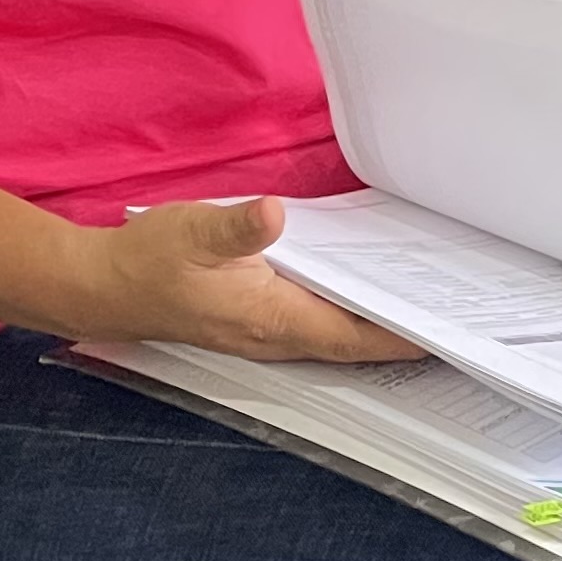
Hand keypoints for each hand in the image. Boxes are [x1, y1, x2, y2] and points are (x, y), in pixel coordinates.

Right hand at [79, 198, 421, 363]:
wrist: (103, 286)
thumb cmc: (148, 261)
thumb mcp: (192, 231)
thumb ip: (236, 229)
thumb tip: (272, 216)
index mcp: (273, 319)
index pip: (357, 336)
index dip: (405, 336)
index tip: (451, 332)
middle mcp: (277, 337)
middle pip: (358, 344)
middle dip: (406, 333)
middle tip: (458, 314)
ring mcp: (267, 335)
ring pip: (340, 338)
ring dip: (381, 326)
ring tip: (428, 302)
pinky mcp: (258, 321)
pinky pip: (320, 325)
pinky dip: (352, 314)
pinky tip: (368, 290)